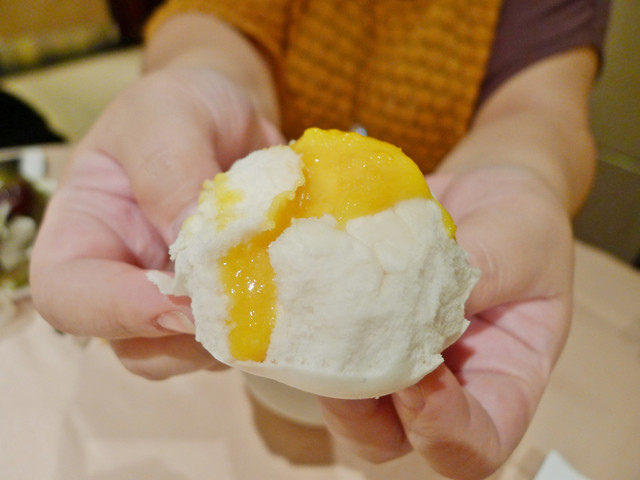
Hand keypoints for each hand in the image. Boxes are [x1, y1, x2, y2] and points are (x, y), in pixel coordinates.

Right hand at [30, 67, 282, 378]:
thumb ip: (172, 177)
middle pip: (134, 345)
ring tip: (272, 279)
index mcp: (84, 233)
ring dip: (234, 334)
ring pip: (192, 353)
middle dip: (190, 334)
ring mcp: (175, 299)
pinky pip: (240, 337)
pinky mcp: (223, 303)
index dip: (117, 311)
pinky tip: (290, 280)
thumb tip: (197, 257)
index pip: (68, 296)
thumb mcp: (166, 118)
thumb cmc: (179, 106)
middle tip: (242, 297)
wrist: (228, 116)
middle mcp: (123, 278)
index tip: (179, 298)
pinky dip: (266, 321)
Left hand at [318, 167, 573, 478]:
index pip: (478, 445)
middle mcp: (445, 384)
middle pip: (397, 438)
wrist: (484, 188)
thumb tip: (407, 301)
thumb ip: (473, 275)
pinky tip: (308, 294)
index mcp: (502, 380)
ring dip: (328, 380)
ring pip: (350, 403)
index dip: (445, 432)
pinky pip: (328, 346)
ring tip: (321, 329)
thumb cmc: (524, 224)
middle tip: (353, 361)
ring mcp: (396, 356)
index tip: (424, 376)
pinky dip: (313, 332)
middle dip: (366, 419)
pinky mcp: (360, 323)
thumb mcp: (518, 244)